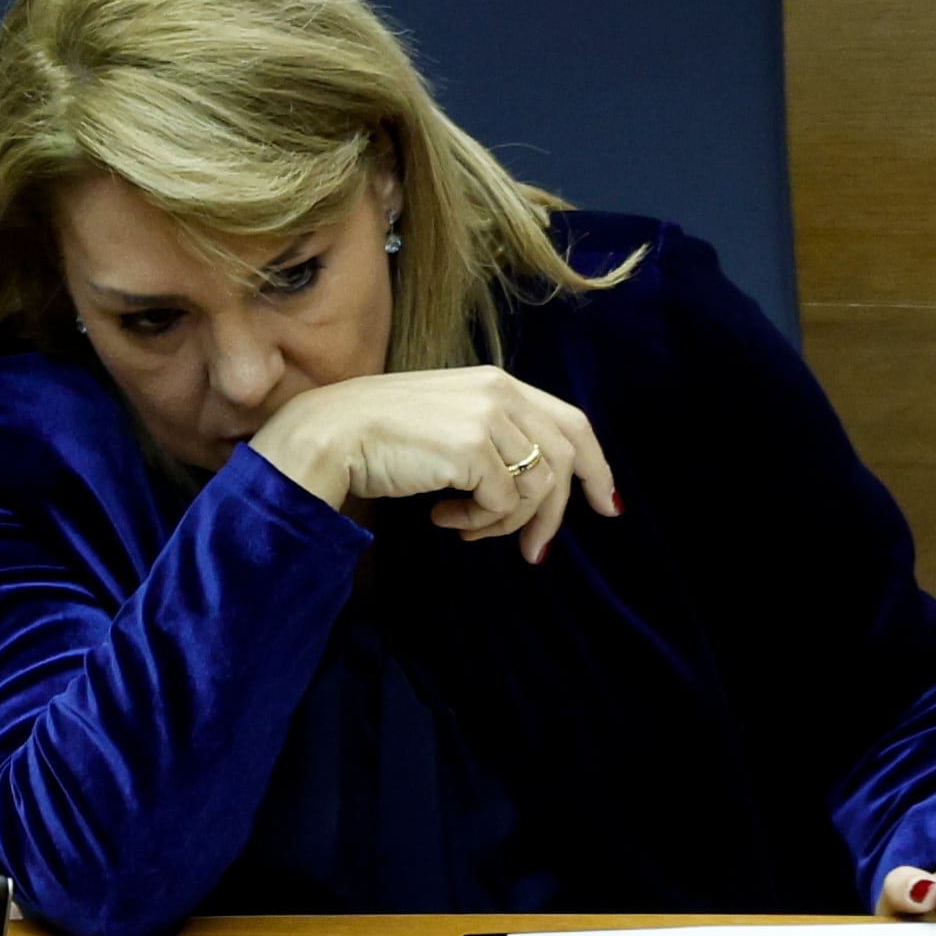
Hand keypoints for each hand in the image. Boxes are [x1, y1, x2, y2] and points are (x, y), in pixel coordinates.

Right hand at [248, 364, 618, 562]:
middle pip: (563, 458)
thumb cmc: (378, 437)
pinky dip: (477, 522)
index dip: (595, 466)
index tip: (604, 504)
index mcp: (497, 382)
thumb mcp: (446, 426)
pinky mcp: (473, 448)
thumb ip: (490, 439)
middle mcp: (500, 392)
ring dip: (504, 523)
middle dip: (555, 514)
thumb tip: (526, 490)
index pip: (571, 421)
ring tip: (466, 529)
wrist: (332, 434)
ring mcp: (488, 418)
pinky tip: (441, 518)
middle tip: (536, 552)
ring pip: (536, 487)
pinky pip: (501, 503)